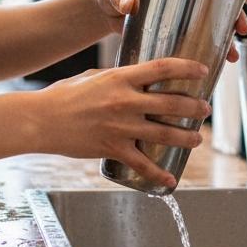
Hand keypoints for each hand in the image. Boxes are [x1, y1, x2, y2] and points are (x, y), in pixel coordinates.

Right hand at [33, 57, 212, 189]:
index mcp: (121, 77)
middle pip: (171, 102)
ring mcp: (121, 127)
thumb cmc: (64, 94)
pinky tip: (171, 179)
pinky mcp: (113, 149)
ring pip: (164, 132)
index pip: (163, 68)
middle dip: (194, 106)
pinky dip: (159, 174)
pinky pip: (142, 165)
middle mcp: (125, 101)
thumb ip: (118, 76)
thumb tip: (136, 77)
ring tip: (197, 138)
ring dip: (186, 136)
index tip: (203, 71)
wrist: (42, 120)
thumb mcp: (93, 75)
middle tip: (205, 109)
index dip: (187, 68)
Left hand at [91, 0, 246, 61]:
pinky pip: (199, 45)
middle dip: (236, 18)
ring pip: (214, 29)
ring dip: (226, 41)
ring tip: (230, 58)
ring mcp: (182, 22)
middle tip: (242, 32)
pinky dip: (208, 56)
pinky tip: (212, 69)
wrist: (104, 14)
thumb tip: (127, 2)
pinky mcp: (175, 39)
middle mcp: (186, 4)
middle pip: (221, 7)